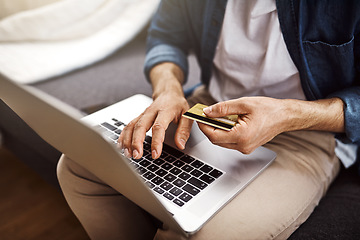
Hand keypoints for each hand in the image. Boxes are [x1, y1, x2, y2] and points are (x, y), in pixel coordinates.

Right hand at [118, 62, 192, 158]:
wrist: (168, 92)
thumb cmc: (178, 104)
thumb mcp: (187, 115)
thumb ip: (184, 130)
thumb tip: (180, 145)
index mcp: (165, 111)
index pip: (158, 127)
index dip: (156, 141)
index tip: (155, 154)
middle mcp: (151, 112)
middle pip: (140, 126)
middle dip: (136, 142)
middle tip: (137, 156)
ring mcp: (143, 114)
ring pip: (132, 126)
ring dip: (128, 141)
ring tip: (128, 154)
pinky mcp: (139, 117)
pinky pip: (128, 126)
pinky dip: (123, 136)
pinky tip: (121, 146)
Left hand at [198, 96, 343, 153]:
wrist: (285, 117)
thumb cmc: (268, 109)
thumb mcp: (243, 104)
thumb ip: (222, 108)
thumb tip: (207, 112)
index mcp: (241, 136)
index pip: (213, 136)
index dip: (203, 126)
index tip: (199, 117)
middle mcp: (243, 146)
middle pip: (216, 140)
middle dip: (209, 127)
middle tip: (206, 115)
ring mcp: (245, 148)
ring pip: (222, 142)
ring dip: (217, 130)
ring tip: (217, 116)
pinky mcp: (247, 147)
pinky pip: (230, 141)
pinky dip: (225, 132)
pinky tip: (227, 122)